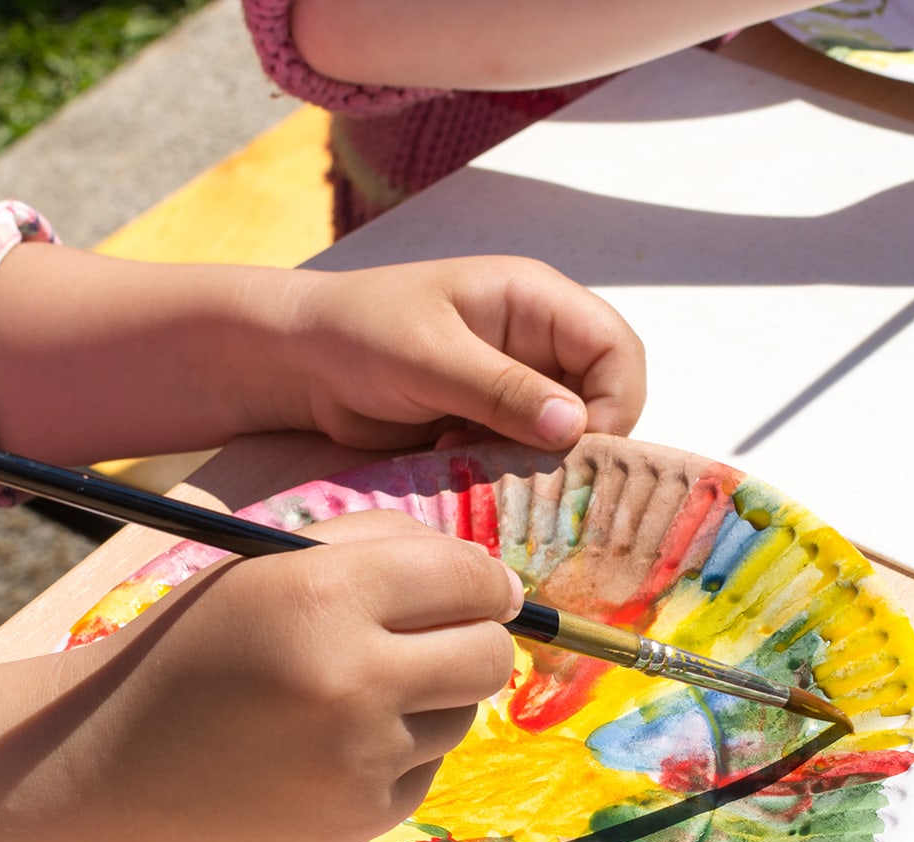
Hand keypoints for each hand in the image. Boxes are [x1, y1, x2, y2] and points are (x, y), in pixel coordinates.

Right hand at [65, 510, 521, 841]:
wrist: (118, 757)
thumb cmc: (203, 643)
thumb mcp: (275, 563)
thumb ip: (386, 546)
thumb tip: (497, 582)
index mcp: (326, 597)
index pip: (470, 579)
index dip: (482, 581)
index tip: (474, 588)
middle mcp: (351, 681)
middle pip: (490, 655)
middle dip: (475, 639)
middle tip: (431, 639)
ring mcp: (359, 760)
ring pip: (463, 715)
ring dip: (429, 697)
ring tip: (350, 694)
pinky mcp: (360, 819)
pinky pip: (425, 769)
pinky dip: (397, 752)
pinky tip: (328, 745)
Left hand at [279, 256, 645, 451]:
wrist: (297, 363)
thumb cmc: (358, 335)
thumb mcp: (430, 359)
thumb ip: (503, 391)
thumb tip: (575, 427)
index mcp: (535, 300)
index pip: (617, 350)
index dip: (612, 403)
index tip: (573, 448)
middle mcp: (537, 340)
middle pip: (603, 397)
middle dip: (575, 441)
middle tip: (528, 471)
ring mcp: (515, 383)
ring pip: (566, 435)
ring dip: (535, 461)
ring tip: (481, 462)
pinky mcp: (490, 420)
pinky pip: (526, 454)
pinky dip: (505, 470)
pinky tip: (459, 461)